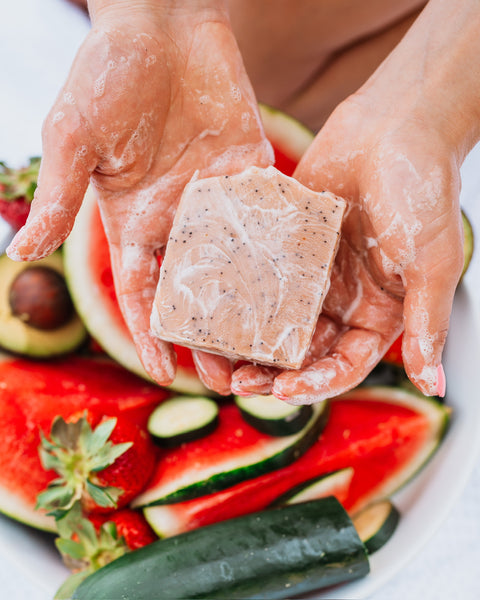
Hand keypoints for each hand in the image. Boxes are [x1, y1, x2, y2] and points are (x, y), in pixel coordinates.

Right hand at [7, 3, 272, 388]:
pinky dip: (281, 256)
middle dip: (208, 337)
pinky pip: (268, 221)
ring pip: (236, 267)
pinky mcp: (251, 173)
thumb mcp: (75, 136)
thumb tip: (19, 254)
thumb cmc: (108, 71)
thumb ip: (59, 194)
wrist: (163, 21)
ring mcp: (217, 198)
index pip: (142, 290)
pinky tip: (298, 292)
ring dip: (249, 310)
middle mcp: (177, 217)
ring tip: (267, 353)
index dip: (150, 332)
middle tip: (229, 382)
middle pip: (196, 291)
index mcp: (134, 218)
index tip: (164, 373)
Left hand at [231, 92, 464, 401]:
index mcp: (379, 313)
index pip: (345, 365)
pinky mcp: (287, 245)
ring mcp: (312, 273)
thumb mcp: (433, 261)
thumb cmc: (424, 188)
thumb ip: (428, 322)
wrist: (394, 125)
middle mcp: (343, 300)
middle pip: (304, 351)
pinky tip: (215, 305)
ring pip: (276, 320)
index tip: (284, 390)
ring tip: (219, 355)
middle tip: (239, 382)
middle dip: (273, 372)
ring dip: (250, 341)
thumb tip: (433, 385)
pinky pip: (261, 276)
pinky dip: (241, 293)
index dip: (316, 384)